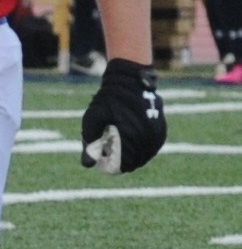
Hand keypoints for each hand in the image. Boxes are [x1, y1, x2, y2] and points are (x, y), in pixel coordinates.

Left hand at [79, 57, 165, 174]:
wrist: (129, 80)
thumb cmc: (107, 99)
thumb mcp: (92, 120)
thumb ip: (90, 143)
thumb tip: (88, 165)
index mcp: (131, 136)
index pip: (123, 165)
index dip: (111, 168)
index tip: (102, 162)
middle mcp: (147, 137)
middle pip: (135, 163)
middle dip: (121, 163)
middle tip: (108, 155)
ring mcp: (157, 133)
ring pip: (145, 156)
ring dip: (132, 157)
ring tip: (117, 148)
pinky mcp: (162, 129)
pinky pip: (152, 148)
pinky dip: (141, 150)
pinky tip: (130, 145)